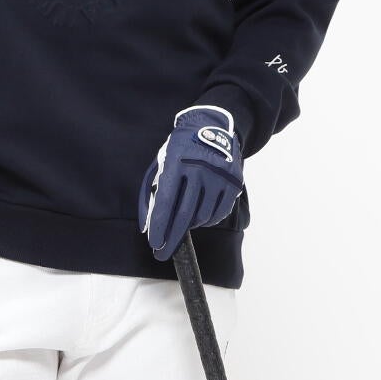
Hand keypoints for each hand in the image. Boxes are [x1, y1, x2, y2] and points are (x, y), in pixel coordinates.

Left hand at [138, 105, 243, 261]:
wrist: (212, 125)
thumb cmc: (180, 148)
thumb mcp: (161, 162)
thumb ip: (151, 192)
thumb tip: (147, 226)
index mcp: (176, 163)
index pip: (165, 202)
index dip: (159, 227)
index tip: (155, 244)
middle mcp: (199, 170)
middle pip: (184, 215)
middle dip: (172, 238)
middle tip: (163, 253)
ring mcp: (218, 177)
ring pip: (202, 216)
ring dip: (189, 226)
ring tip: (182, 222)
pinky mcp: (233, 183)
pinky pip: (218, 213)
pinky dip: (207, 220)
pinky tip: (199, 217)